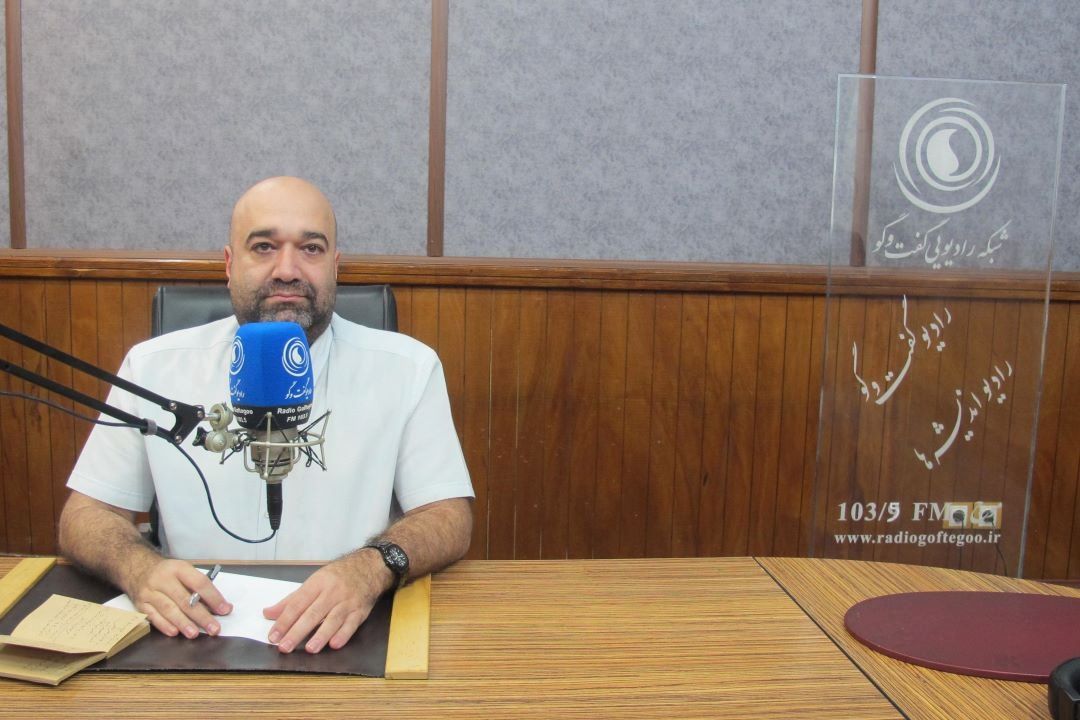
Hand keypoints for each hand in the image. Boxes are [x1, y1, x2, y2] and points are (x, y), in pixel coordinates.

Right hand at [128, 558, 231, 638]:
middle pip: (184, 599)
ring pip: (168, 609)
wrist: (137, 567)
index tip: (225, 609)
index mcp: (178, 568)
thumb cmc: (167, 572)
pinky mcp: (140, 604)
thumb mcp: (183, 571)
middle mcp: (163, 579)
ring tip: (195, 633)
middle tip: (214, 628)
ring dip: (183, 623)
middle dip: (201, 616)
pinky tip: (174, 632)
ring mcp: (149, 592)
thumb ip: (199, 587)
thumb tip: (219, 606)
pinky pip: (152, 616)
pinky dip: (164, 625)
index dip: (213, 597)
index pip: (199, 583)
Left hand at [263, 552, 390, 653]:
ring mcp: (347, 602)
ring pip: (333, 619)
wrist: (369, 568)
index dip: (284, 620)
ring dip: (321, 635)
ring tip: (310, 649)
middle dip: (298, 631)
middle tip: (284, 647)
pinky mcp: (360, 611)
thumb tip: (268, 613)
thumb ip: (291, 600)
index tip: (273, 636)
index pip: (298, 603)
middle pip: (313, 613)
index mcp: (317, 584)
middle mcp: (332, 592)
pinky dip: (344, 634)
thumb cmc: (337, 577)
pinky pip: (352, 624)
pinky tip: (335, 644)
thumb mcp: (313, 582)